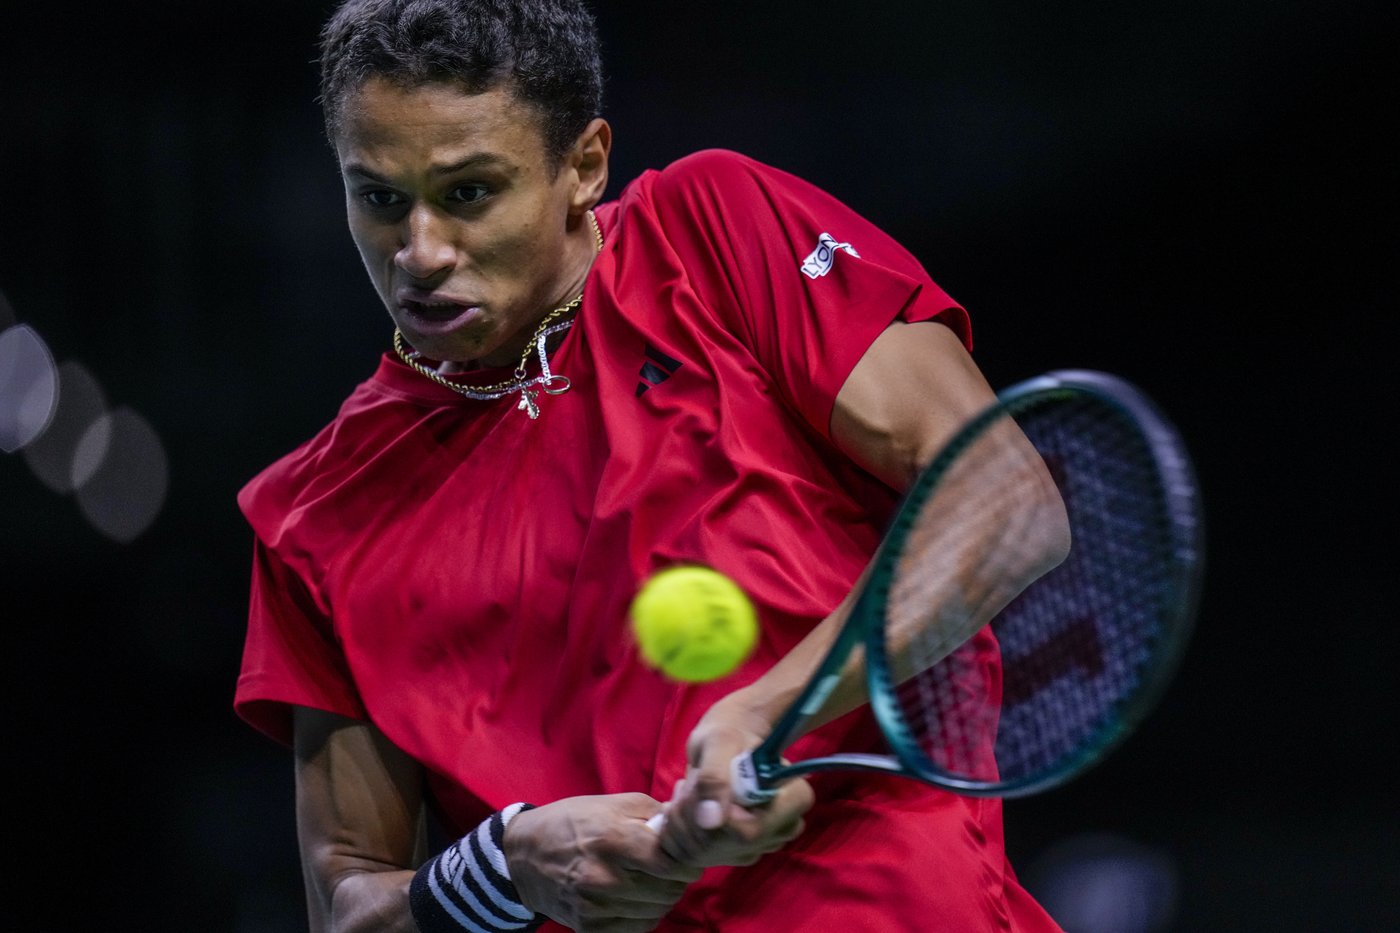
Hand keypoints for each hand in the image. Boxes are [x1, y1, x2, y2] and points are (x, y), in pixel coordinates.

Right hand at [505, 793, 702, 931]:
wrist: (524, 856)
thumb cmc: (572, 822)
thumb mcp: (611, 803)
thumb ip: (653, 812)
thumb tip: (686, 823)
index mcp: (611, 839)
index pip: (669, 863)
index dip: (686, 861)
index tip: (686, 856)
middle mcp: (603, 877)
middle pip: (667, 890)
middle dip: (678, 879)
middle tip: (671, 868)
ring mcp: (594, 907)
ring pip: (656, 911)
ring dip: (664, 898)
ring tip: (655, 881)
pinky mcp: (588, 927)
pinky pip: (637, 928)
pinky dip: (645, 915)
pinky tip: (638, 899)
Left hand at [654, 692, 813, 867]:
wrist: (728, 741)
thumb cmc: (729, 733)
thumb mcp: (719, 743)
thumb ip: (715, 778)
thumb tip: (710, 822)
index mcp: (794, 800)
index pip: (750, 832)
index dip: (715, 818)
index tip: (698, 787)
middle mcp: (783, 830)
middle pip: (726, 847)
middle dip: (692, 817)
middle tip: (685, 785)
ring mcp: (761, 845)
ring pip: (706, 855)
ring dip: (682, 822)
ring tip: (686, 791)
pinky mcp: (737, 853)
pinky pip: (696, 858)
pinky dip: (679, 833)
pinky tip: (684, 808)